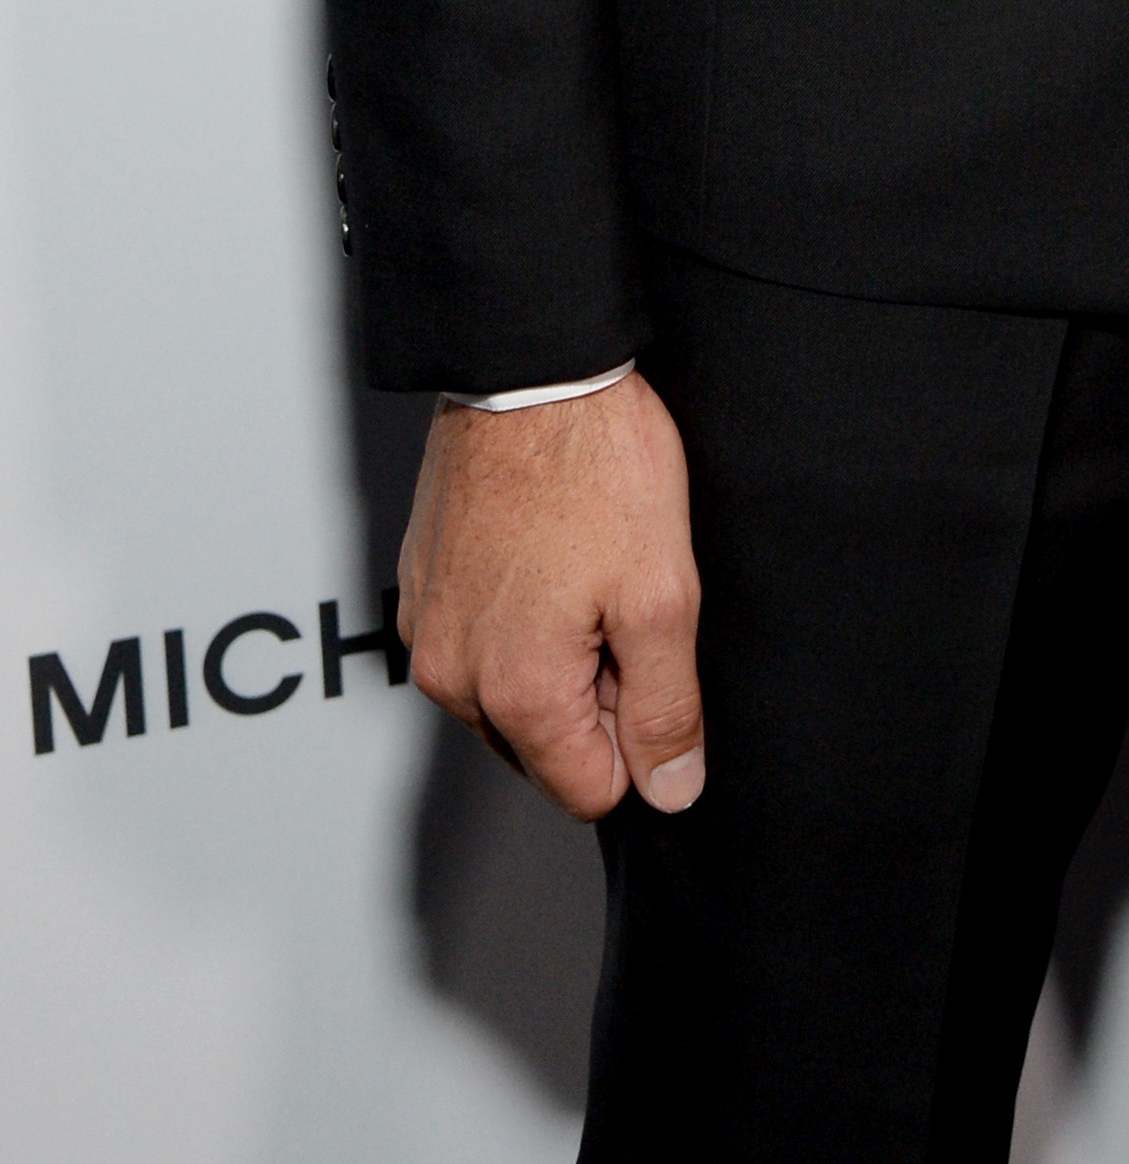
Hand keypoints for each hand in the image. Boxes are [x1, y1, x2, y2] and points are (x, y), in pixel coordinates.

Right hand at [399, 370, 705, 819]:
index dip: (638, 734)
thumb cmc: (595, 465)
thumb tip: (671, 790)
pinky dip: (516, 618)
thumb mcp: (662, 593)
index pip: (587, 789)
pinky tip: (549, 553)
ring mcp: (429, 630)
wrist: (531, 373)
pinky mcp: (422, 588)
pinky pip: (478, 643)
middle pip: (545, 745)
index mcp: (517, 692)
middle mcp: (454, 676)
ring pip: (510, 696)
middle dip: (595, 695)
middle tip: (620, 602)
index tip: (647, 660)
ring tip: (586, 570)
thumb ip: (667, 707)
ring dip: (556, 657)